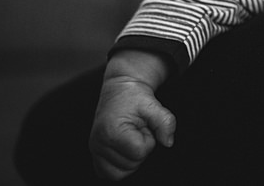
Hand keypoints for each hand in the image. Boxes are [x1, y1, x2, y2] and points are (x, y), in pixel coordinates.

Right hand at [89, 51, 175, 180]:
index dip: (148, 139)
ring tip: (131, 137)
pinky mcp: (95, 154)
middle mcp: (98, 143)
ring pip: (122, 172)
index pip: (139, 152)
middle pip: (132, 164)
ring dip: (132, 156)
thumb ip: (165, 122)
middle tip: (136, 129)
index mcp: (111, 132)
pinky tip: (125, 148)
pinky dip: (121, 165)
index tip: (143, 126)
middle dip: (140, 147)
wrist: (120, 90)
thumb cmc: (135, 96)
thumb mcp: (153, 104)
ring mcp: (94, 150)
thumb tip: (168, 142)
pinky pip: (110, 174)